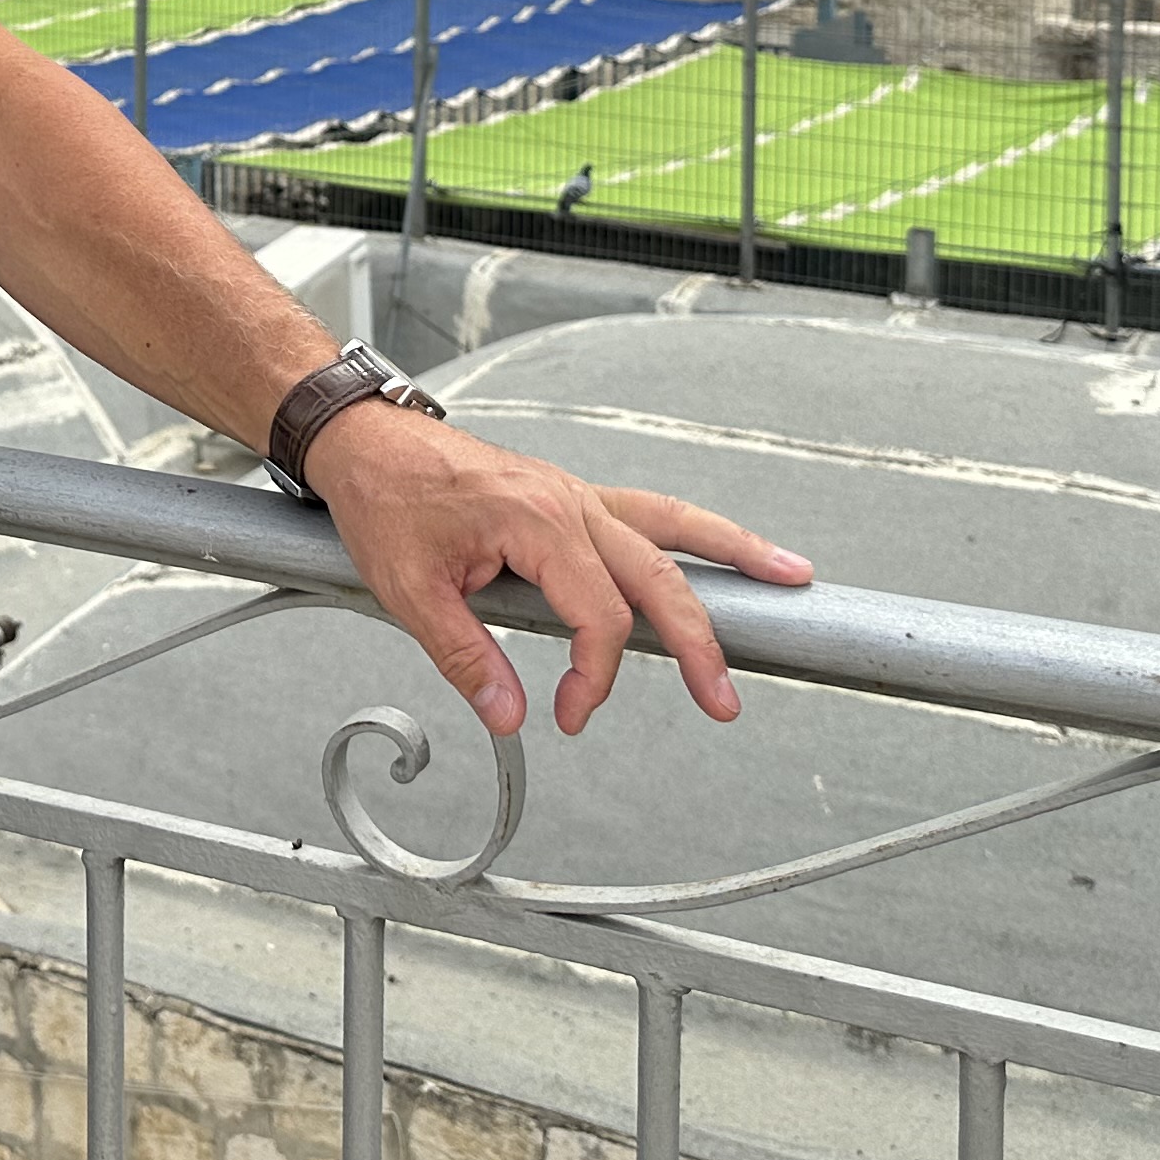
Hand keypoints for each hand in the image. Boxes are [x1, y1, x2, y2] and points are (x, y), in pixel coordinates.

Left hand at [301, 398, 812, 736]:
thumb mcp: (410, 590)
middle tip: (724, 701)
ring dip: (733, 553)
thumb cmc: (385, 502)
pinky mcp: (571, 499)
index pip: (598, 616)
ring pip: (673, 527)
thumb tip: (513, 717)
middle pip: (658, 577)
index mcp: (539, 522)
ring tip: (793, 576)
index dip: (591, 677)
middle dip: (698, 641)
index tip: (566, 716)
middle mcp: (572, 503)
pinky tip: (728, 550)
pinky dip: (693, 532)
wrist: (366, 442)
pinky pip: (648, 514)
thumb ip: (466, 657)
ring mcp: (577, 496)